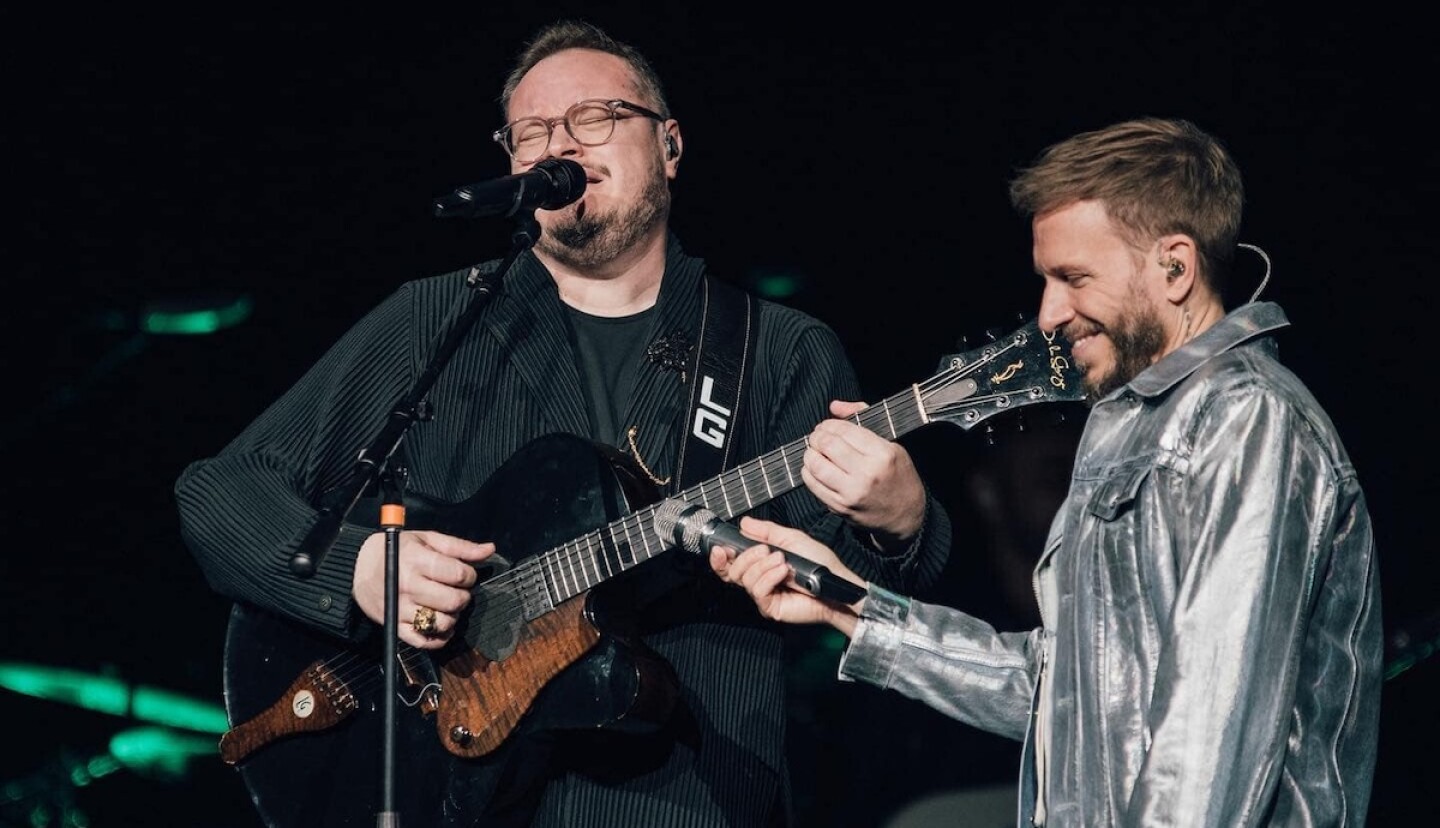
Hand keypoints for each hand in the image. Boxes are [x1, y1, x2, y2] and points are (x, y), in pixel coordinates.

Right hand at [352, 530, 494, 648]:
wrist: (357, 567)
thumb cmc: (398, 550)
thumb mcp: (427, 539)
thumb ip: (459, 546)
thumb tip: (489, 549)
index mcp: (416, 560)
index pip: (458, 574)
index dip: (469, 575)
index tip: (465, 574)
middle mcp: (407, 585)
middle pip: (453, 601)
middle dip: (463, 596)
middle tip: (457, 590)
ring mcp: (400, 609)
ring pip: (442, 622)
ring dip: (453, 616)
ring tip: (447, 606)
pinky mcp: (395, 626)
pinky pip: (424, 641)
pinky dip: (439, 638)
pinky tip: (441, 625)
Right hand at [708, 517, 861, 634]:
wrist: (835, 583)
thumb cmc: (820, 563)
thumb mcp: (791, 539)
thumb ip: (766, 531)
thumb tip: (745, 523)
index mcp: (760, 563)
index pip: (730, 563)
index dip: (720, 557)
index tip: (720, 548)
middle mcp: (759, 579)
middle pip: (732, 571)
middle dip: (746, 556)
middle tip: (765, 550)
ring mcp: (763, 595)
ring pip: (745, 579)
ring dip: (763, 565)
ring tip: (782, 560)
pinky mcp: (770, 607)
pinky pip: (758, 590)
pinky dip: (769, 577)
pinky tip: (783, 572)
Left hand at [801, 400, 925, 539]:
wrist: (906, 516)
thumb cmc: (899, 477)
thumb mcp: (891, 444)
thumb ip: (863, 419)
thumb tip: (835, 406)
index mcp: (883, 454)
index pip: (844, 430)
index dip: (830, 425)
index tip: (826, 426)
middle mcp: (867, 473)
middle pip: (827, 445)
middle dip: (817, 437)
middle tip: (817, 436)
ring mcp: (852, 492)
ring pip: (816, 466)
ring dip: (809, 454)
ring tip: (814, 451)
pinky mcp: (840, 507)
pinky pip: (813, 485)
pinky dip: (808, 472)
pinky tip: (814, 468)